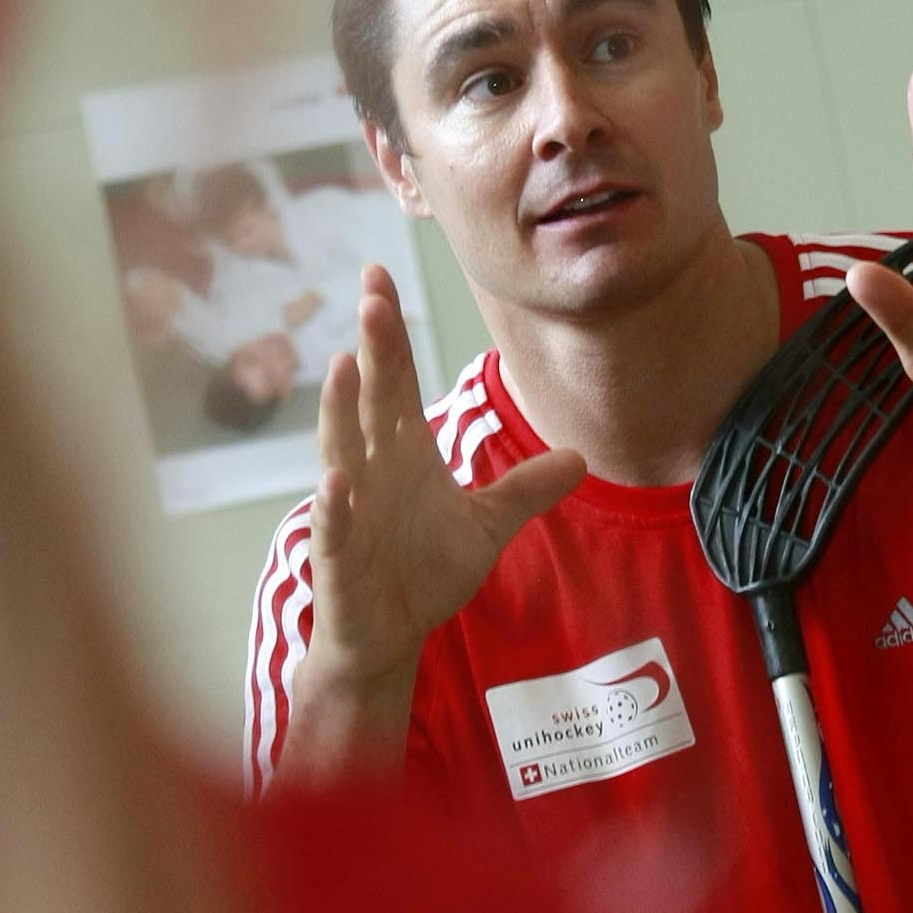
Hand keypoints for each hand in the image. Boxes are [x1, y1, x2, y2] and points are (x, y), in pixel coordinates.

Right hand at [302, 264, 584, 698]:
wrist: (388, 635)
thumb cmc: (423, 571)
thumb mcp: (486, 525)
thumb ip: (525, 489)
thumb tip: (579, 456)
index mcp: (401, 452)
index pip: (395, 380)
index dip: (390, 333)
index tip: (381, 277)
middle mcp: (370, 469)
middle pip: (371, 398)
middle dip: (373, 349)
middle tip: (374, 294)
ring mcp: (350, 509)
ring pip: (341, 448)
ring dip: (340, 409)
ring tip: (344, 364)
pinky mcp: (338, 556)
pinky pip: (333, 524)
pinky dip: (333, 503)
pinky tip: (338, 477)